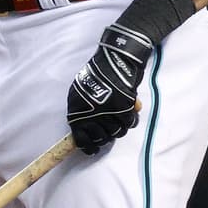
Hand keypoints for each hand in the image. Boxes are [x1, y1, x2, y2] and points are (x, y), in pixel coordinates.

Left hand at [66, 24, 151, 154]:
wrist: (114, 58)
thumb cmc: (97, 73)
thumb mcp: (81, 90)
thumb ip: (82, 109)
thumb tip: (84, 131)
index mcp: (76, 109)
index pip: (80, 137)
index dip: (88, 145)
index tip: (92, 149)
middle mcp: (91, 113)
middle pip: (101, 137)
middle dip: (105, 137)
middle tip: (108, 131)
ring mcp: (107, 112)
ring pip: (116, 132)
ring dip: (118, 128)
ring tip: (119, 118)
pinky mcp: (123, 109)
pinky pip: (129, 124)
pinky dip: (131, 120)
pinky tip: (131, 113)